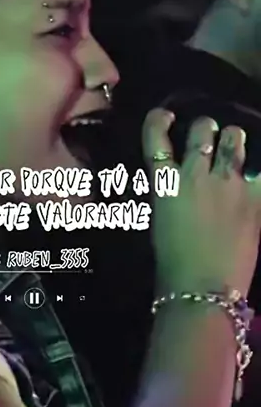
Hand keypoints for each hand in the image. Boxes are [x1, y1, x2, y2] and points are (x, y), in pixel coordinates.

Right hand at [142, 108, 260, 296]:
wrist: (203, 289)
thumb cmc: (172, 263)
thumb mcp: (161, 220)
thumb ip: (171, 194)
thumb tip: (179, 183)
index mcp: (166, 183)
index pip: (156, 137)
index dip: (158, 121)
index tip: (165, 117)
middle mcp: (196, 175)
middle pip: (203, 130)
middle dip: (206, 130)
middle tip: (210, 138)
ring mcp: (228, 184)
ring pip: (235, 139)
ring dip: (234, 140)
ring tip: (236, 147)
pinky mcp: (255, 199)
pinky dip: (258, 172)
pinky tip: (256, 175)